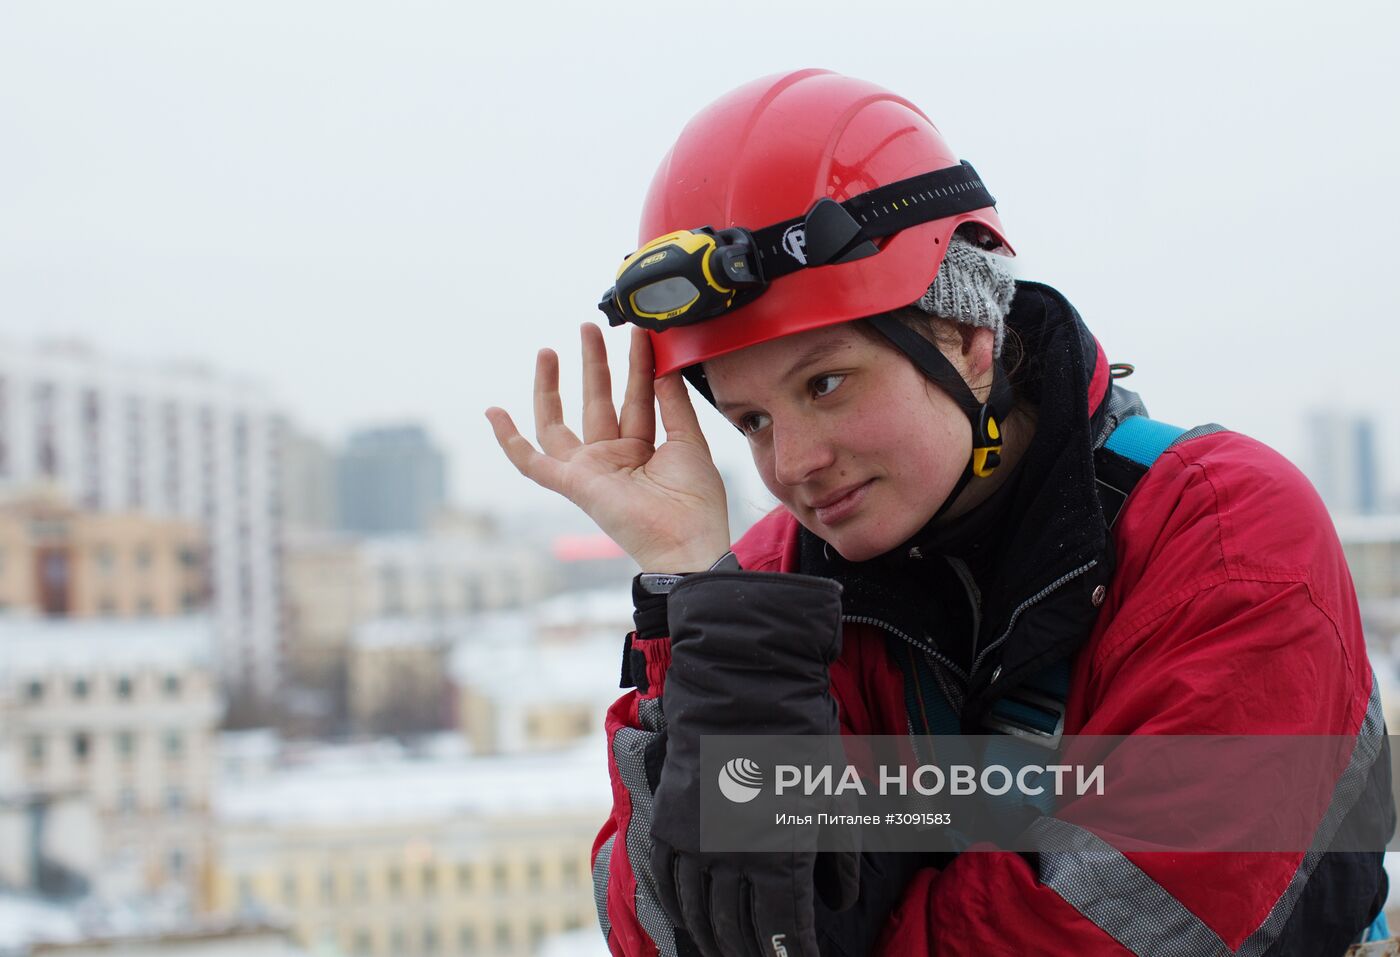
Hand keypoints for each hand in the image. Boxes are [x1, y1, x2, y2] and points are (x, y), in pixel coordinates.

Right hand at [485, 324, 730, 571]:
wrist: (687, 543)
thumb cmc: (695, 503)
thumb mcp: (689, 442)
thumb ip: (673, 404)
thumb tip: (664, 366)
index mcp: (643, 450)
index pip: (636, 397)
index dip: (637, 364)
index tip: (640, 332)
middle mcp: (613, 457)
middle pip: (596, 401)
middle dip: (593, 363)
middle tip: (589, 327)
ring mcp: (590, 470)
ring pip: (560, 422)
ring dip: (551, 387)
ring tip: (548, 350)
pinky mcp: (574, 485)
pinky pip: (532, 463)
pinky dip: (509, 440)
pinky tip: (494, 413)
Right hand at [650, 572, 860, 956]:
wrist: (745, 683)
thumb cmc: (801, 737)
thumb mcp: (834, 796)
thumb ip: (837, 857)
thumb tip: (834, 904)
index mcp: (777, 854)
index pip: (782, 931)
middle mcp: (730, 857)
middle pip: (736, 931)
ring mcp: (693, 841)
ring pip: (697, 915)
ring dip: (713, 943)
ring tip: (726, 956)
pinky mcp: (668, 821)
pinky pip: (667, 882)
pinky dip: (677, 911)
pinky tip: (688, 923)